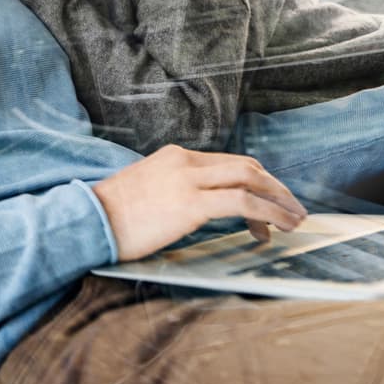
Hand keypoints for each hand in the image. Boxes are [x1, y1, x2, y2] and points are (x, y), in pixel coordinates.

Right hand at [92, 145, 307, 260]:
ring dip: (279, 201)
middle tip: (293, 209)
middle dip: (276, 188)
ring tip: (295, 221)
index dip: (256, 183)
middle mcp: (185, 162)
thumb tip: (197, 210)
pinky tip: (279, 227)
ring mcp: (189, 180)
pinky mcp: (191, 204)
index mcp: (174, 156)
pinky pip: (243, 204)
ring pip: (251, 180)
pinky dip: (269, 214)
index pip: (228, 163)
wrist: (88, 220)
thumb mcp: (146, 190)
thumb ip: (174, 190)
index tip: (268, 205)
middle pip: (246, 167)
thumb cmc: (111, 215)